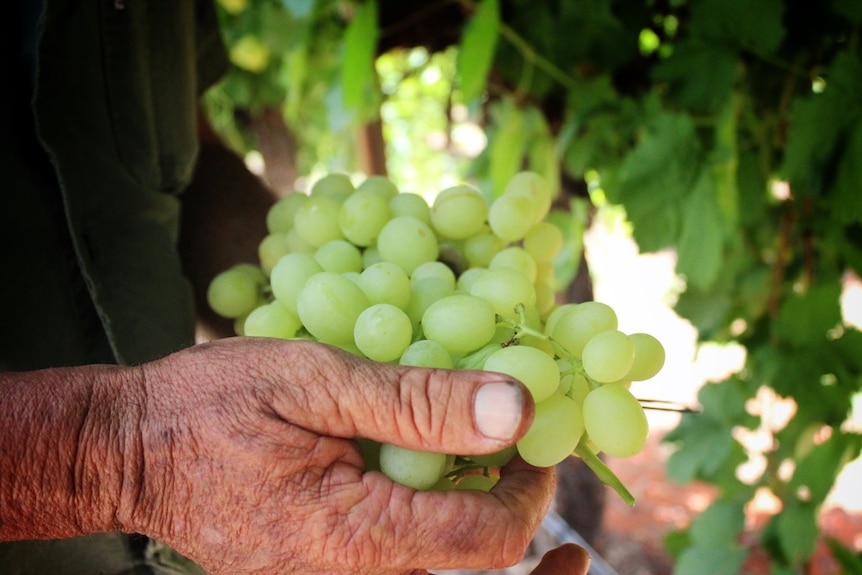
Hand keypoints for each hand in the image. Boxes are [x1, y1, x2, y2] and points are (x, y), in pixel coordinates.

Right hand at [116, 337, 587, 573]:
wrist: (131, 450)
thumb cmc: (212, 407)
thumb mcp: (317, 381)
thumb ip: (418, 401)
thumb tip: (516, 410)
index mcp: (355, 539)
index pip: (486, 539)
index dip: (530, 487)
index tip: (538, 431)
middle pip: (474, 565)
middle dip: (517, 507)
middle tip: (530, 444)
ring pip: (442, 566)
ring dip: (480, 511)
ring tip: (487, 448)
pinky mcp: (323, 572)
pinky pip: (404, 558)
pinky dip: (437, 518)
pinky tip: (433, 466)